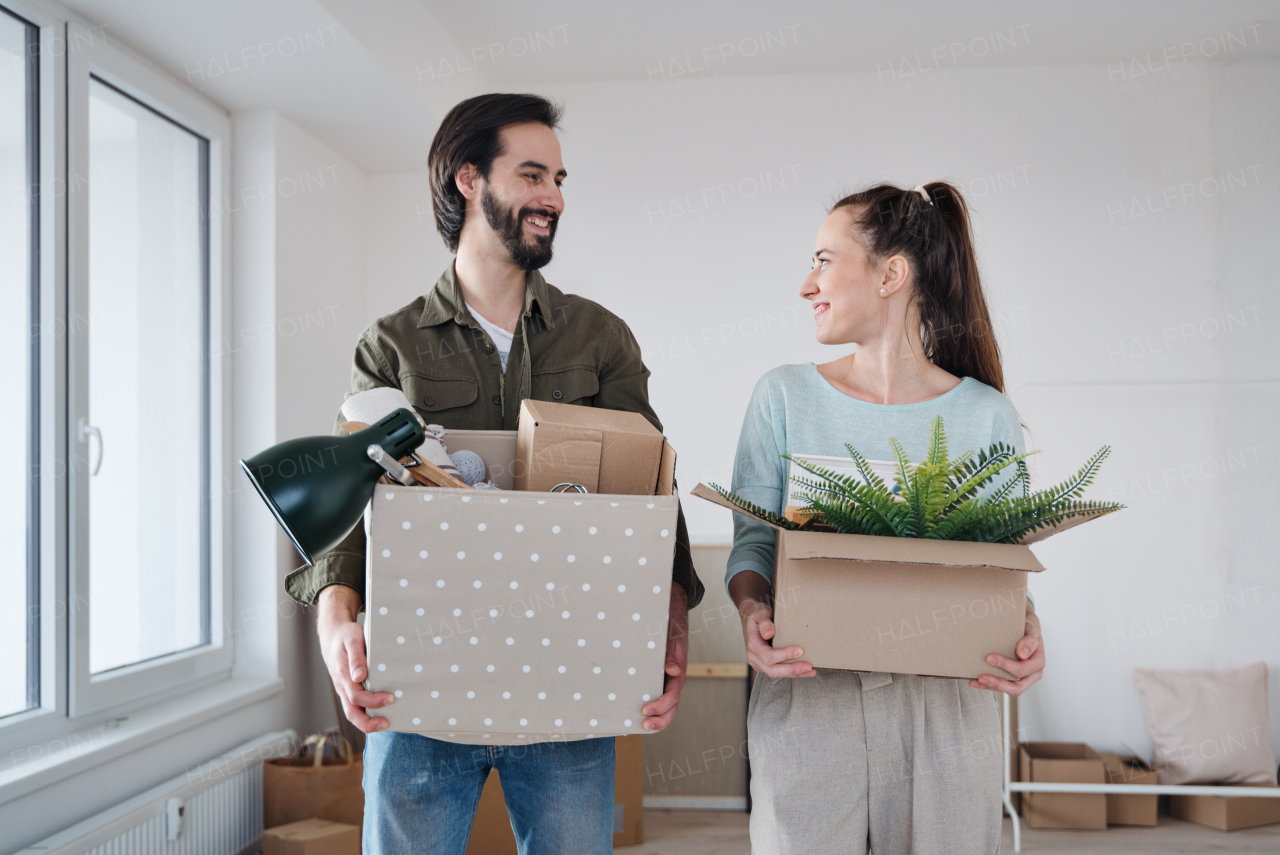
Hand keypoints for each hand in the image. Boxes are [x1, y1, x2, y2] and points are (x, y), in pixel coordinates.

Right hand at [317, 585, 394, 732]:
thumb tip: (359, 677)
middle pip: (351, 713)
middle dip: (368, 722)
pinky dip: (367, 713)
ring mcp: (345, 690)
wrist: (333, 634)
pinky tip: (382, 713)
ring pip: (353, 712)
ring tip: (387, 723)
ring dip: (368, 721)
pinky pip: (356, 706)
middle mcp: (342, 686)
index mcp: (343, 676)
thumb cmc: (345, 636)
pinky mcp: (349, 689)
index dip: (373, 701)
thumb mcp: (352, 640)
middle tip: (386, 724)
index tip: (390, 698)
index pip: (356, 696)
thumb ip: (356, 658)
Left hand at [642, 585, 688, 729]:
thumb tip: (672, 670)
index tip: (645, 710)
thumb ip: (673, 653)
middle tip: (644, 725)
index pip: (673, 695)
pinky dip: (650, 705)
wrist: (669, 612)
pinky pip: (655, 693)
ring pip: (666, 704)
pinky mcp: (657, 676)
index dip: (661, 706)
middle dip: (660, 719)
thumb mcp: (672, 636)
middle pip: (671, 706)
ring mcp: (666, 679)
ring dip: (656, 717)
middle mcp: (673, 679)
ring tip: (641, 724)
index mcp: (678, 672)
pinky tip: (636, 710)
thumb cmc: (671, 625)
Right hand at [738, 598, 815, 677]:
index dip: (784, 655)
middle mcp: (754, 657)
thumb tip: (769, 633)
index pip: (768, 656)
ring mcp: (759, 663)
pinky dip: (793, 673)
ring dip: (795, 673)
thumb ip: (764, 622)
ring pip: (777, 674)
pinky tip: (806, 672)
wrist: (751, 618)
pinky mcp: (766, 665)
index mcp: (752, 644)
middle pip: (772, 670)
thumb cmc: (757, 614)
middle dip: (792, 669)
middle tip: (808, 666)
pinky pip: (780, 672)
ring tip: (811, 671)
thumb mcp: (760, 613)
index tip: (799, 651)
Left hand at [970, 602, 1043, 696]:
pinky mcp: (1014, 681)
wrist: (1025, 632)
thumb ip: (1030, 640)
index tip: (989, 658)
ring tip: (975, 681)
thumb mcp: (1031, 629)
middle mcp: (1033, 674)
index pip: (1022, 669)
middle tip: (981, 677)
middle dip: (997, 683)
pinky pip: (1002, 687)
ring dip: (991, 686)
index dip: (1005, 666)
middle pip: (1017, 687)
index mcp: (1038, 662)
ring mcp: (1024, 679)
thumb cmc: (1027, 630)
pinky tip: (975, 681)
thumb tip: (1023, 654)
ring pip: (1009, 690)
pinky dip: (988, 686)